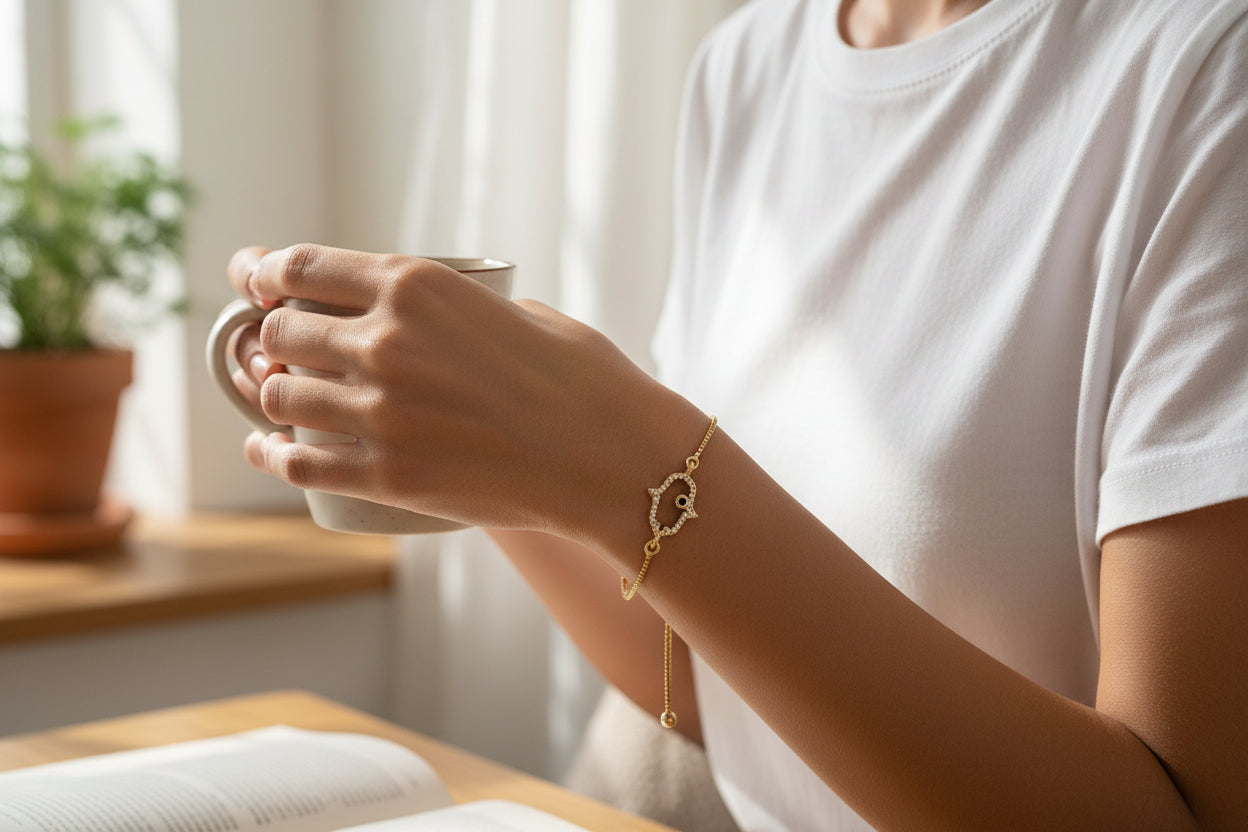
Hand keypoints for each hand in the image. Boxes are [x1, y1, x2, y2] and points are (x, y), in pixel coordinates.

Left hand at [226, 243, 702, 541]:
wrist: (614, 458)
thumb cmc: (583, 378)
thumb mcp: (518, 311)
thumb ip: (458, 306)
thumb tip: (428, 316)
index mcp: (417, 285)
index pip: (302, 267)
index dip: (264, 272)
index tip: (256, 281)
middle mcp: (386, 342)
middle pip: (283, 332)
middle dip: (275, 336)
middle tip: (282, 347)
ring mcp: (382, 412)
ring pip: (281, 396)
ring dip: (276, 394)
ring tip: (284, 398)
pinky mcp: (387, 475)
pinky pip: (298, 461)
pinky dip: (271, 453)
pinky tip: (266, 449)